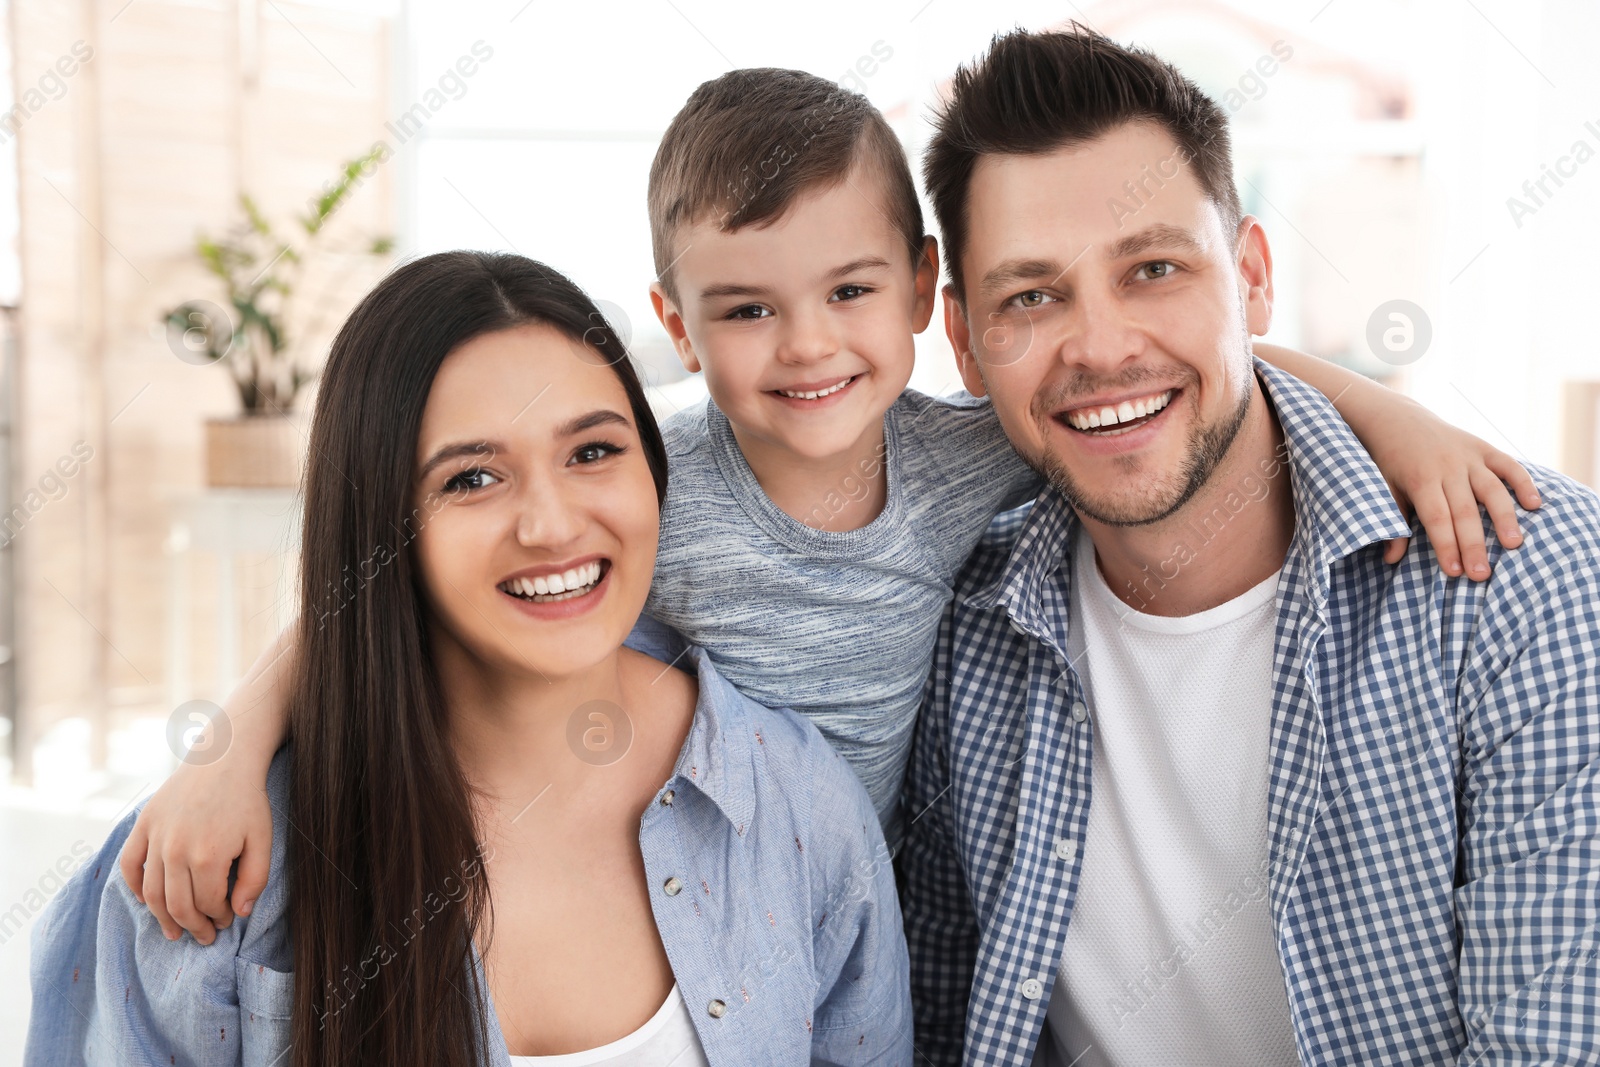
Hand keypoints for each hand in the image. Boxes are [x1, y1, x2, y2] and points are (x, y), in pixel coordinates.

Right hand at [118, 746, 273, 944]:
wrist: (223, 757)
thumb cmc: (248, 800)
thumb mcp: (263, 839)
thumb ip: (255, 879)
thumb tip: (238, 913)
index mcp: (209, 856)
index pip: (207, 904)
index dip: (218, 918)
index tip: (227, 920)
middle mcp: (176, 850)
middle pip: (178, 905)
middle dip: (193, 927)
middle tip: (204, 937)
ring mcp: (156, 838)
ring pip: (151, 893)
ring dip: (163, 918)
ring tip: (175, 932)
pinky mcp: (144, 825)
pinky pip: (130, 866)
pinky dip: (135, 888)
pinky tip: (148, 902)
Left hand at [1372, 397, 1541, 578]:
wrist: (1398, 421)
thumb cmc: (1391, 463)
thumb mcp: (1385, 491)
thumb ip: (1393, 523)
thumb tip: (1391, 559)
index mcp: (1421, 480)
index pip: (1437, 519)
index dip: (1446, 546)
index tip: (1454, 572)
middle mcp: (1447, 467)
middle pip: (1465, 511)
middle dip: (1473, 544)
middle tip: (1482, 574)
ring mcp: (1468, 456)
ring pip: (1491, 489)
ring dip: (1504, 517)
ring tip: (1514, 544)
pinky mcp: (1483, 447)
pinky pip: (1508, 465)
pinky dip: (1523, 482)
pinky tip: (1535, 505)